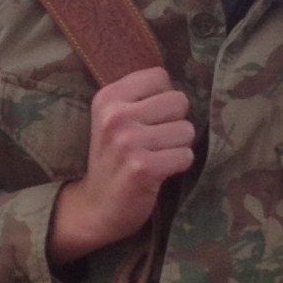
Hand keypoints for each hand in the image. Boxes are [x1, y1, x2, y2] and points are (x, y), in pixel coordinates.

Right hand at [47, 66, 193, 265]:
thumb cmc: (113, 158)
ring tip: (156, 155)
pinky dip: (178, 165)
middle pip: (179, 101)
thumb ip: (139, 97)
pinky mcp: (143, 167)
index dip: (163, 98)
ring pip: (187, 130)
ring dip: (178, 146)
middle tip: (155, 140)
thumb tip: (178, 83)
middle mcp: (116, 116)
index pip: (159, 76)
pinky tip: (159, 171)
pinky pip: (186, 155)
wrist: (96, 206)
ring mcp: (128, 142)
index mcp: (107, 97)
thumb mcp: (112, 118)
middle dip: (174, 122)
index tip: (149, 117)